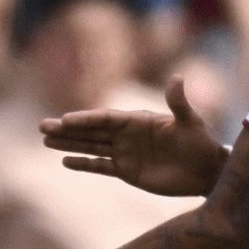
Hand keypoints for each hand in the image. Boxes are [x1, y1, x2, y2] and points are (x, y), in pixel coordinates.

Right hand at [39, 77, 227, 197]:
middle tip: (42, 127)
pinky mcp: (126, 171)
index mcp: (138, 120)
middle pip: (91, 131)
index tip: (65, 120)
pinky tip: (65, 161)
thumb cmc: (200, 143)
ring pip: (91, 146)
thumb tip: (177, 77)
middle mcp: (127, 135)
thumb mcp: (190, 122)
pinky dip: (83, 164)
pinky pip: (100, 166)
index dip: (85, 120)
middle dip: (67, 129)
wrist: (206, 171)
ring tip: (45, 140)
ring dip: (69, 144)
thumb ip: (178, 102)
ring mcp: (125, 152)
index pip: (106, 119)